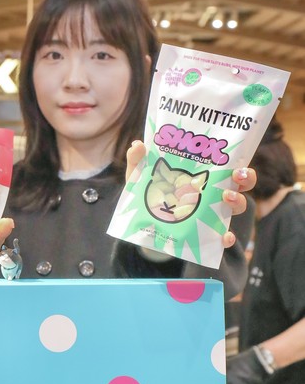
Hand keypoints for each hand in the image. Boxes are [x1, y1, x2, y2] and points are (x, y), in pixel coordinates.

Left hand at [125, 141, 256, 249]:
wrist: (143, 226)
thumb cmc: (148, 194)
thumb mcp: (140, 177)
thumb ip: (138, 161)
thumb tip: (138, 144)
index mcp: (205, 175)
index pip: (230, 166)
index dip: (240, 163)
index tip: (239, 163)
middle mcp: (214, 193)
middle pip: (241, 184)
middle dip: (246, 178)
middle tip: (236, 177)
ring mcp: (212, 214)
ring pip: (236, 207)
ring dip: (237, 202)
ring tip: (226, 198)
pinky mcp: (206, 234)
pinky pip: (222, 238)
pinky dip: (226, 238)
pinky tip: (224, 237)